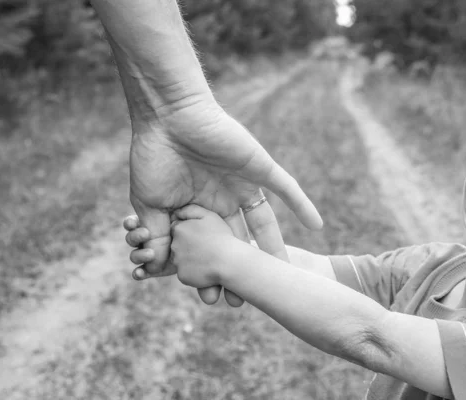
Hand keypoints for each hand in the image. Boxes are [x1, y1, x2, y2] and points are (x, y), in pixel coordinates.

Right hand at [129, 99, 322, 305]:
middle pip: (239, 241)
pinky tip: (318, 224)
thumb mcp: (148, 205)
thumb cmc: (154, 158)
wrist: (167, 116)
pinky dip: (303, 205)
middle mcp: (222, 200)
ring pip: (264, 223)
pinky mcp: (258, 168)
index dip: (212, 271)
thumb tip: (157, 268)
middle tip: (246, 299)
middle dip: (243, 269)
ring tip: (284, 275)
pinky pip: (287, 188)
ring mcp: (242, 184)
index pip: (210, 247)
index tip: (213, 297)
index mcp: (196, 208)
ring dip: (274, 248)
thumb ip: (158, 236)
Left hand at [169, 205, 235, 288]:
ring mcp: (177, 262)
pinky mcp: (182, 276)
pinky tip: (206, 268)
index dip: (190, 233)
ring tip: (208, 258)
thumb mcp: (209, 216)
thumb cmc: (222, 237)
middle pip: (178, 245)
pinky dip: (194, 272)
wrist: (229, 262)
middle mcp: (174, 245)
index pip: (178, 230)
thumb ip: (191, 210)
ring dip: (191, 259)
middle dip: (189, 246)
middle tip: (206, 248)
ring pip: (181, 260)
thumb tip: (177, 212)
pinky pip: (186, 273)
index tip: (201, 236)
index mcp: (179, 229)